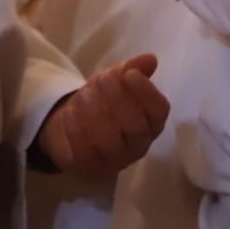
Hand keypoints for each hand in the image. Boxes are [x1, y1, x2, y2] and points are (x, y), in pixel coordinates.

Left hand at [38, 54, 170, 180]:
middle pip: (136, 128)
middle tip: (102, 78)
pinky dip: (76, 130)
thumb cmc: (102, 101)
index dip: (146, 92)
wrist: (71, 126)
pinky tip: (70, 112)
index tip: (130, 74)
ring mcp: (114, 162)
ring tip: (83, 94)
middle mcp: (138, 146)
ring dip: (95, 113)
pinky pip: (84, 153)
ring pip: (109, 142)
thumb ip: (133, 69)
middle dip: (118, 99)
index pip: (159, 112)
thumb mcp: (116, 80)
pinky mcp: (89, 169)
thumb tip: (150, 59)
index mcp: (152, 124)